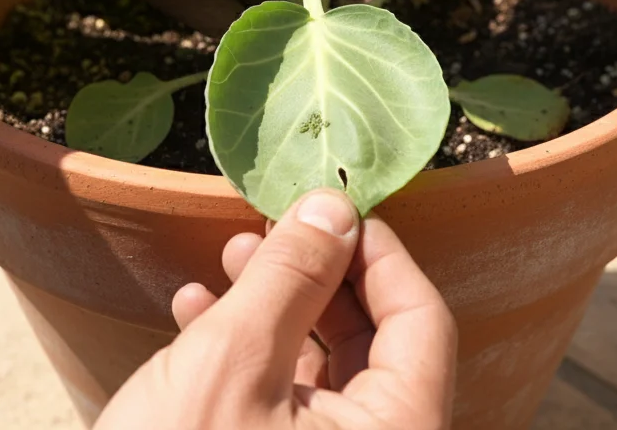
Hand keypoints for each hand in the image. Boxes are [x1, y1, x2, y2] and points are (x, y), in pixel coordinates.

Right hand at [96, 190, 457, 429]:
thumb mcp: (231, 361)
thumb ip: (290, 277)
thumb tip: (333, 207)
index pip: (423, 322)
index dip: (380, 255)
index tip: (330, 208)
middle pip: (376, 345)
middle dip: (317, 277)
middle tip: (269, 227)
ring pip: (324, 373)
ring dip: (276, 308)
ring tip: (226, 260)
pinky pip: (285, 408)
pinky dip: (248, 357)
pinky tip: (193, 316)